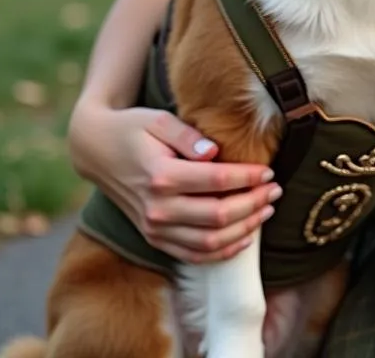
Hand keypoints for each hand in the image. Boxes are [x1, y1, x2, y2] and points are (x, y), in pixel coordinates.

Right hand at [68, 100, 278, 263]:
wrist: (98, 151)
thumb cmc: (134, 129)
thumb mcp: (159, 120)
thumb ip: (188, 135)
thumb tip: (214, 152)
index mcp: (160, 175)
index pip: (216, 181)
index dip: (247, 178)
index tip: (268, 172)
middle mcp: (156, 207)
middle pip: (217, 216)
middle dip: (253, 204)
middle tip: (276, 191)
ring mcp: (153, 228)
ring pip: (208, 242)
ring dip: (243, 229)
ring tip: (267, 210)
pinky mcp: (153, 238)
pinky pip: (192, 255)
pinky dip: (222, 252)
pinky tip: (244, 236)